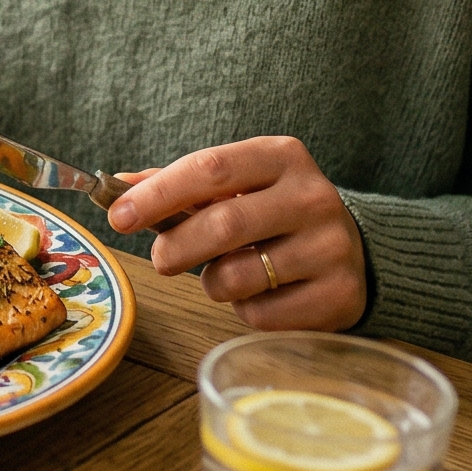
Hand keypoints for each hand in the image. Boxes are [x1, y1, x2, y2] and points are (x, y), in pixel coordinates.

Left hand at [108, 137, 366, 332]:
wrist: (353, 250)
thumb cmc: (275, 213)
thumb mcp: (238, 186)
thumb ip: (181, 184)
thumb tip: (118, 185)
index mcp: (282, 157)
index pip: (212, 168)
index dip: (159, 194)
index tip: (118, 216)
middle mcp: (313, 197)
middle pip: (224, 224)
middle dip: (177, 246)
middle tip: (160, 258)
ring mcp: (331, 247)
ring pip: (239, 276)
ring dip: (213, 282)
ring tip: (226, 273)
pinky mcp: (339, 295)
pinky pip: (262, 314)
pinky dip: (245, 309)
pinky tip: (261, 294)